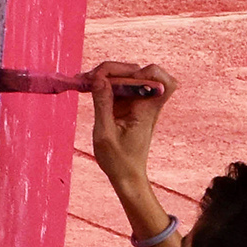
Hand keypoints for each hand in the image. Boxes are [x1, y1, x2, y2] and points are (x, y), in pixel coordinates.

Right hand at [86, 60, 174, 196]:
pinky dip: (105, 83)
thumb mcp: (104, 134)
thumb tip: (98, 77)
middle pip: (138, 71)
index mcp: (147, 109)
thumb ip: (102, 103)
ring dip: (107, 75)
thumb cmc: (118, 161)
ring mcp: (138, 102)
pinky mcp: (129, 104)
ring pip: (127, 75)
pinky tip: (90, 87)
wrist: (127, 176)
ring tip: (85, 82)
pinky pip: (119, 85)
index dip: (143, 72)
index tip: (119, 81)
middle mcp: (147, 102)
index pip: (160, 78)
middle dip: (114, 70)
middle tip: (90, 78)